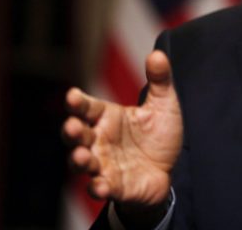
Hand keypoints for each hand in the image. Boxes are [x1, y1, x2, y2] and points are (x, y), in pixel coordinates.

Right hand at [62, 50, 182, 212]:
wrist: (170, 169)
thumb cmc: (158, 135)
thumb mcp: (164, 105)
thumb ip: (160, 81)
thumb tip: (158, 54)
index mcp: (107, 117)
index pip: (87, 107)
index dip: (78, 102)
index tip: (72, 96)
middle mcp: (99, 140)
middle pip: (77, 135)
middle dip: (72, 131)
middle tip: (73, 127)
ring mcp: (103, 164)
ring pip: (82, 162)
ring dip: (79, 160)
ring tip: (82, 157)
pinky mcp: (113, 186)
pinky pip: (100, 187)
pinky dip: (98, 187)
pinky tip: (100, 186)